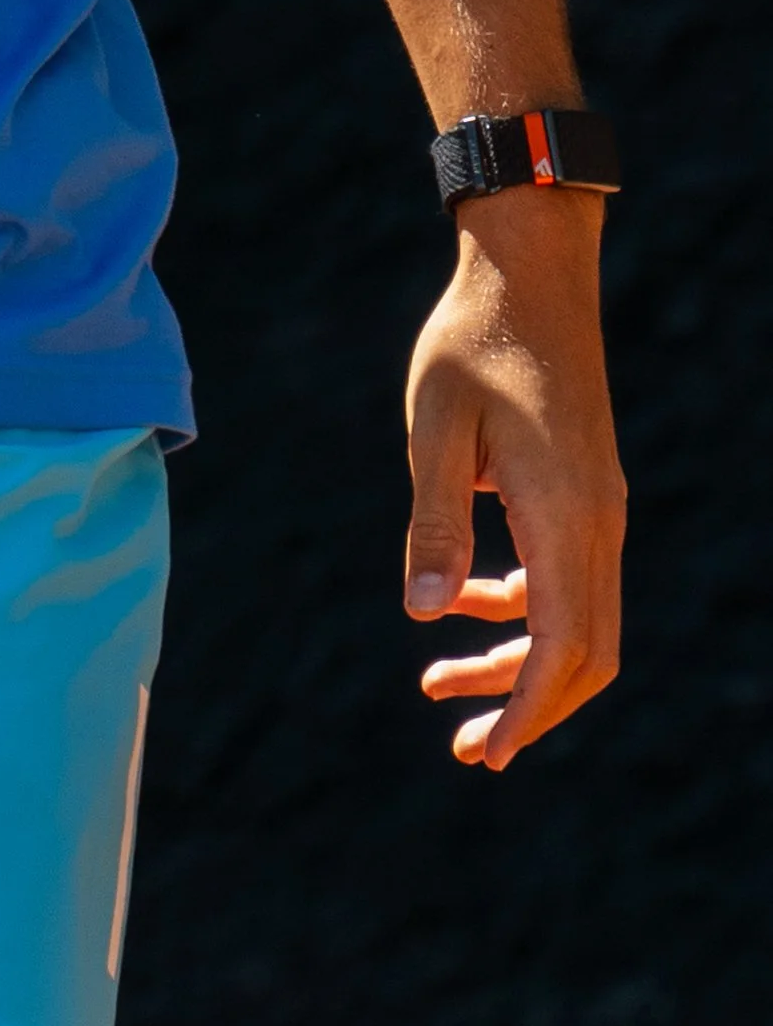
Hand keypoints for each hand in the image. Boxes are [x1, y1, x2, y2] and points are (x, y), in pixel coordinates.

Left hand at [403, 183, 622, 767]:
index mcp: (564, 515)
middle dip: (528, 707)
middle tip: (466, 750)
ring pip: (577, 620)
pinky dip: (523, 610)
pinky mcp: (584, 491)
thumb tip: (426, 614)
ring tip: (440, 688)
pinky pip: (566, 578)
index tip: (489, 755)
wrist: (530, 271)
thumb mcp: (435, 429)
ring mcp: (598, 507)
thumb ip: (432, 522)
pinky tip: (464, 604)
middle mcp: (597, 522)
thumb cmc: (473, 341)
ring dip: (519, 664)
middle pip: (584, 653)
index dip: (528, 709)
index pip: (561, 646)